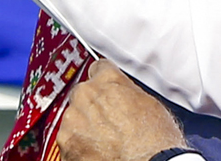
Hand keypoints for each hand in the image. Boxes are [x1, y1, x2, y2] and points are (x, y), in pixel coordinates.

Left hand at [58, 61, 188, 160]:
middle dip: (93, 106)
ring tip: (106, 141)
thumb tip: (123, 96)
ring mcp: (73, 119)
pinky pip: (69, 140)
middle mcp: (86, 94)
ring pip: (74, 118)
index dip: (105, 82)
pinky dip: (79, 146)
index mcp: (108, 79)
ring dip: (85, 127)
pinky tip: (98, 152)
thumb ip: (127, 92)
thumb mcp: (149, 104)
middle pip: (83, 94)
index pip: (99, 68)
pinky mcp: (65, 143)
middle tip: (110, 123)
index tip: (105, 90)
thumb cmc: (155, 140)